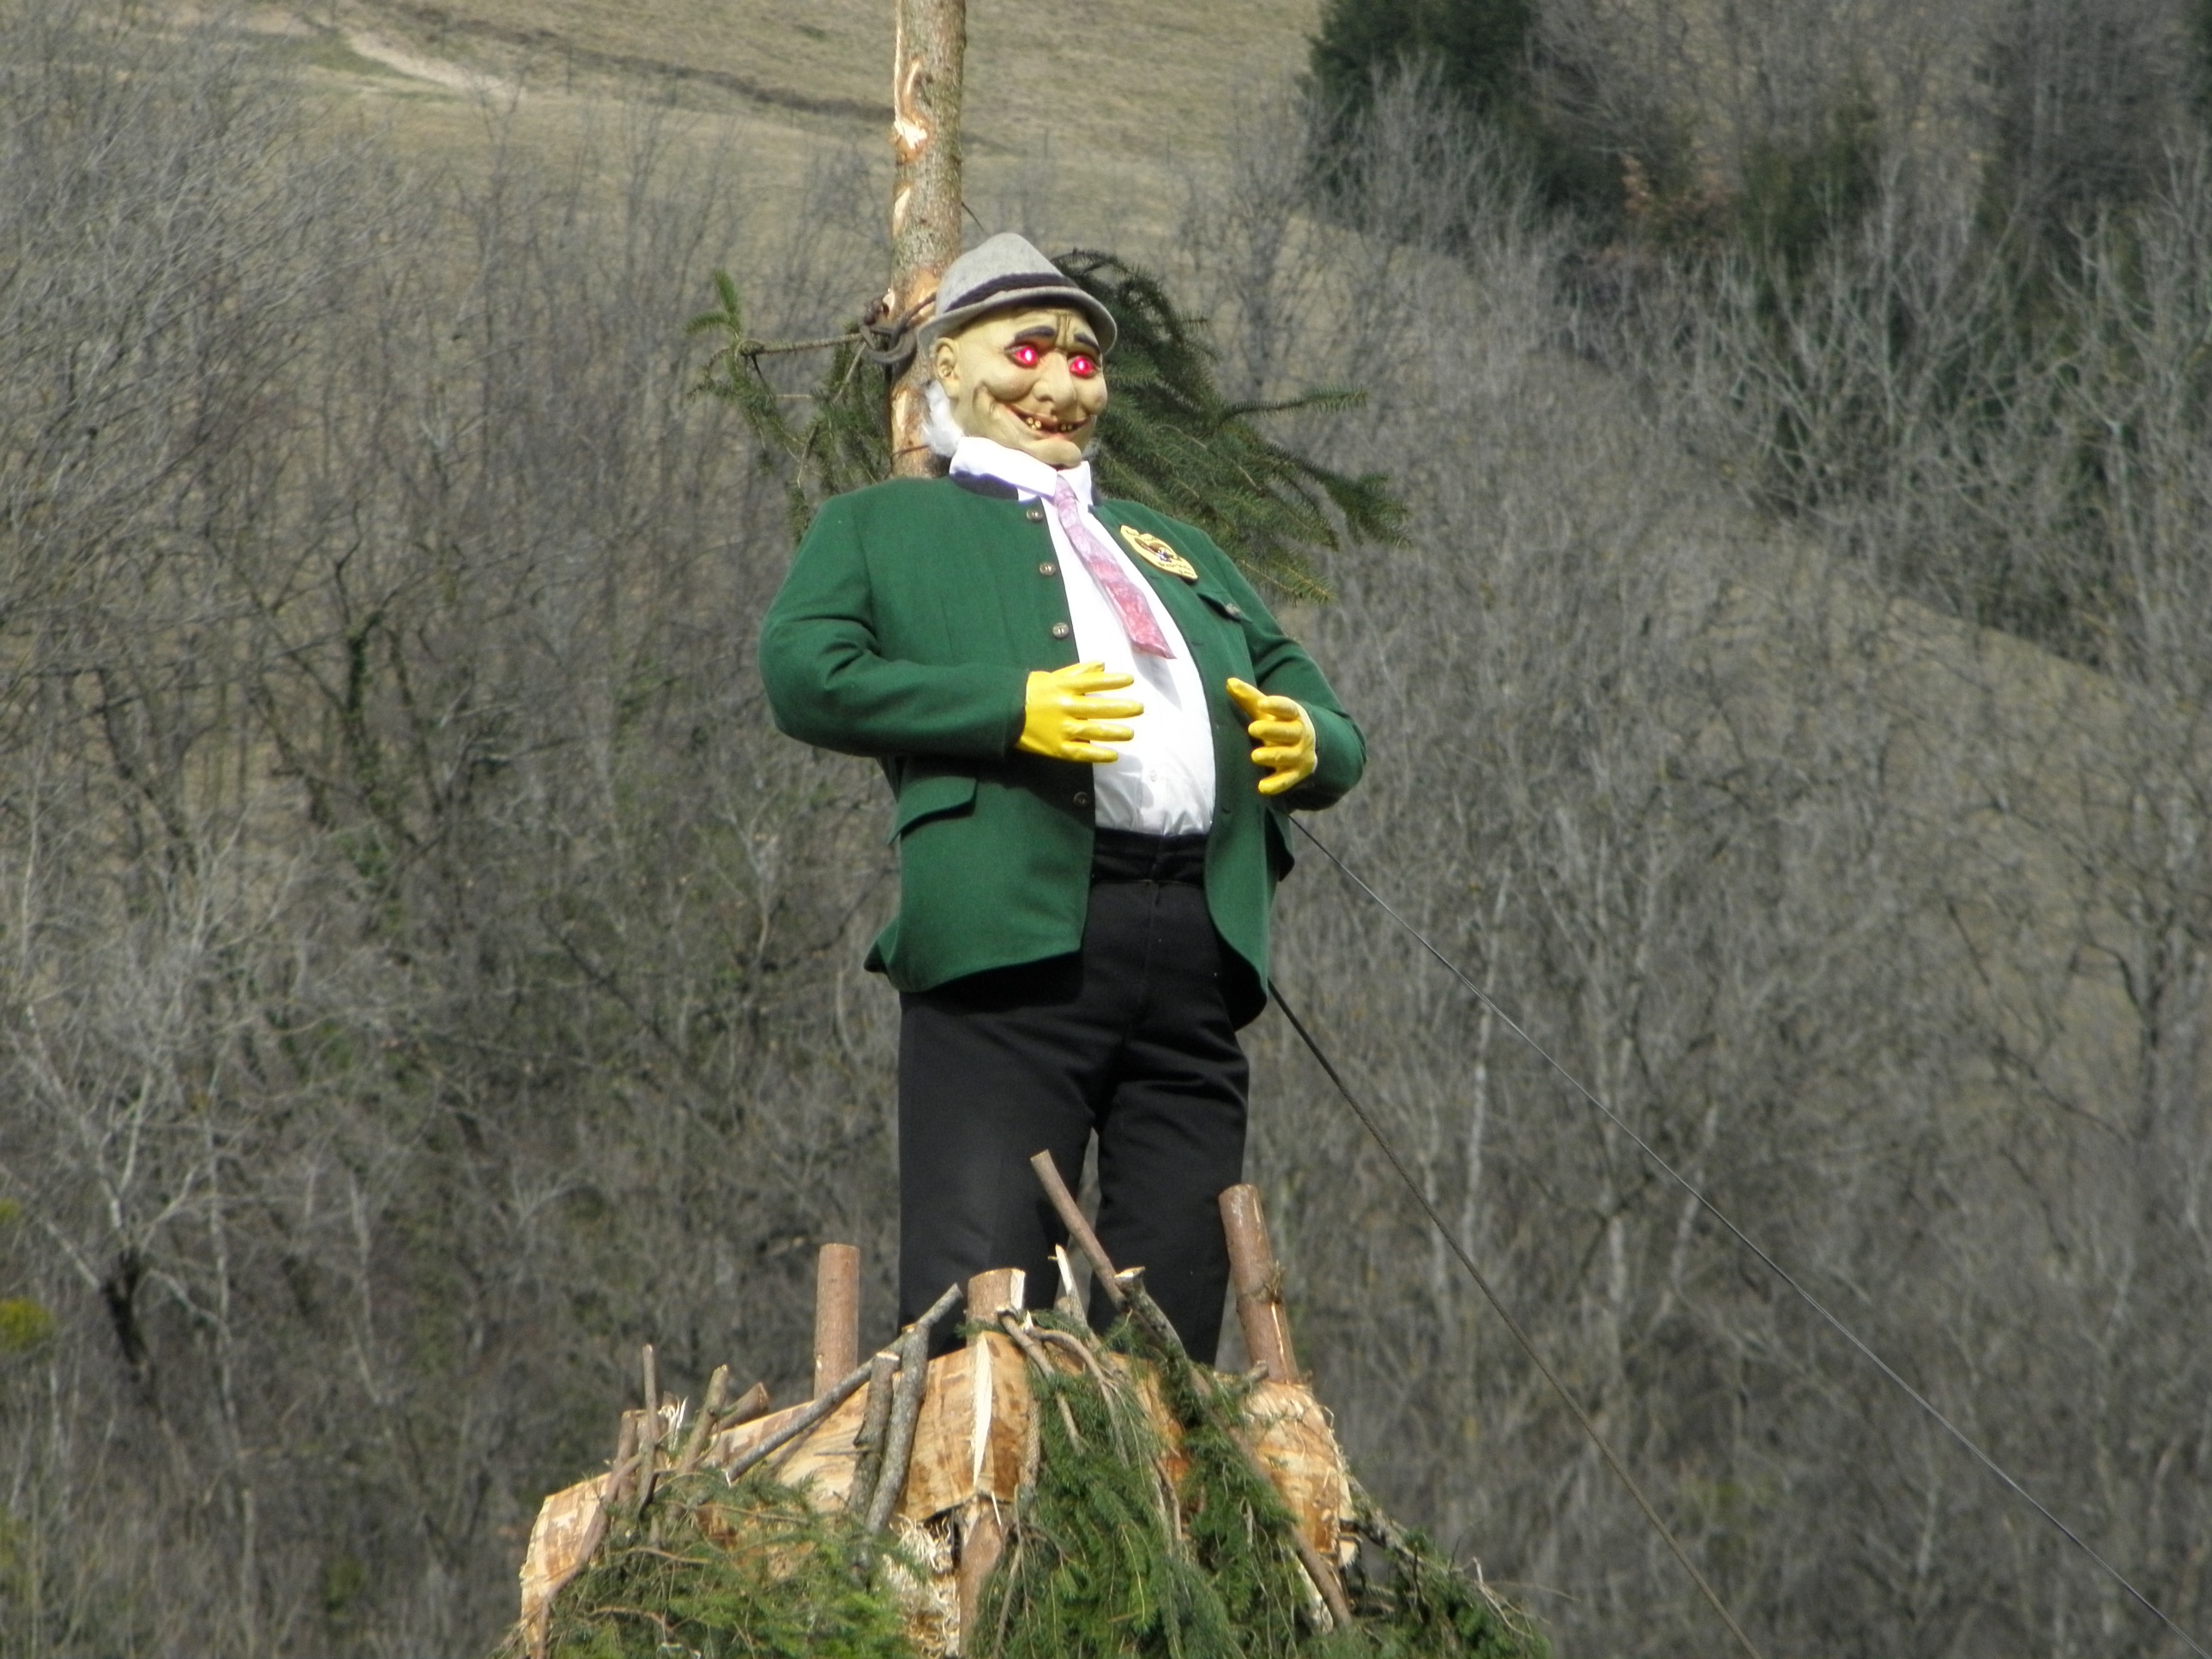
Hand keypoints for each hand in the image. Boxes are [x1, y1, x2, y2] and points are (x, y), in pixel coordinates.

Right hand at [1019, 662, 1142, 762]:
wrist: (1001, 713)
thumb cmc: (1028, 692)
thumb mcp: (1050, 677)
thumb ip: (1077, 672)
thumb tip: (1102, 665)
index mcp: (1063, 687)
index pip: (1094, 682)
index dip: (1113, 681)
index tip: (1130, 680)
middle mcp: (1065, 706)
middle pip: (1099, 707)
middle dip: (1121, 708)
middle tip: (1139, 709)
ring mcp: (1061, 728)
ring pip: (1093, 731)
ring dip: (1114, 732)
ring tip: (1130, 733)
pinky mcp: (1056, 747)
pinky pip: (1080, 752)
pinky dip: (1097, 754)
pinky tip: (1113, 755)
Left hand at [1226, 677, 1315, 795]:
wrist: (1306, 744)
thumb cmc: (1278, 722)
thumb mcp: (1266, 710)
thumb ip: (1249, 697)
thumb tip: (1228, 682)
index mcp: (1295, 715)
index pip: (1288, 708)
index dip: (1276, 705)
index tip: (1262, 702)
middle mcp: (1301, 734)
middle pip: (1288, 732)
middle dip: (1272, 730)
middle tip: (1252, 728)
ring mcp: (1300, 755)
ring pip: (1288, 756)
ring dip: (1273, 756)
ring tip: (1255, 756)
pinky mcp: (1297, 773)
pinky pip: (1287, 780)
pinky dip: (1276, 785)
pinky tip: (1262, 788)